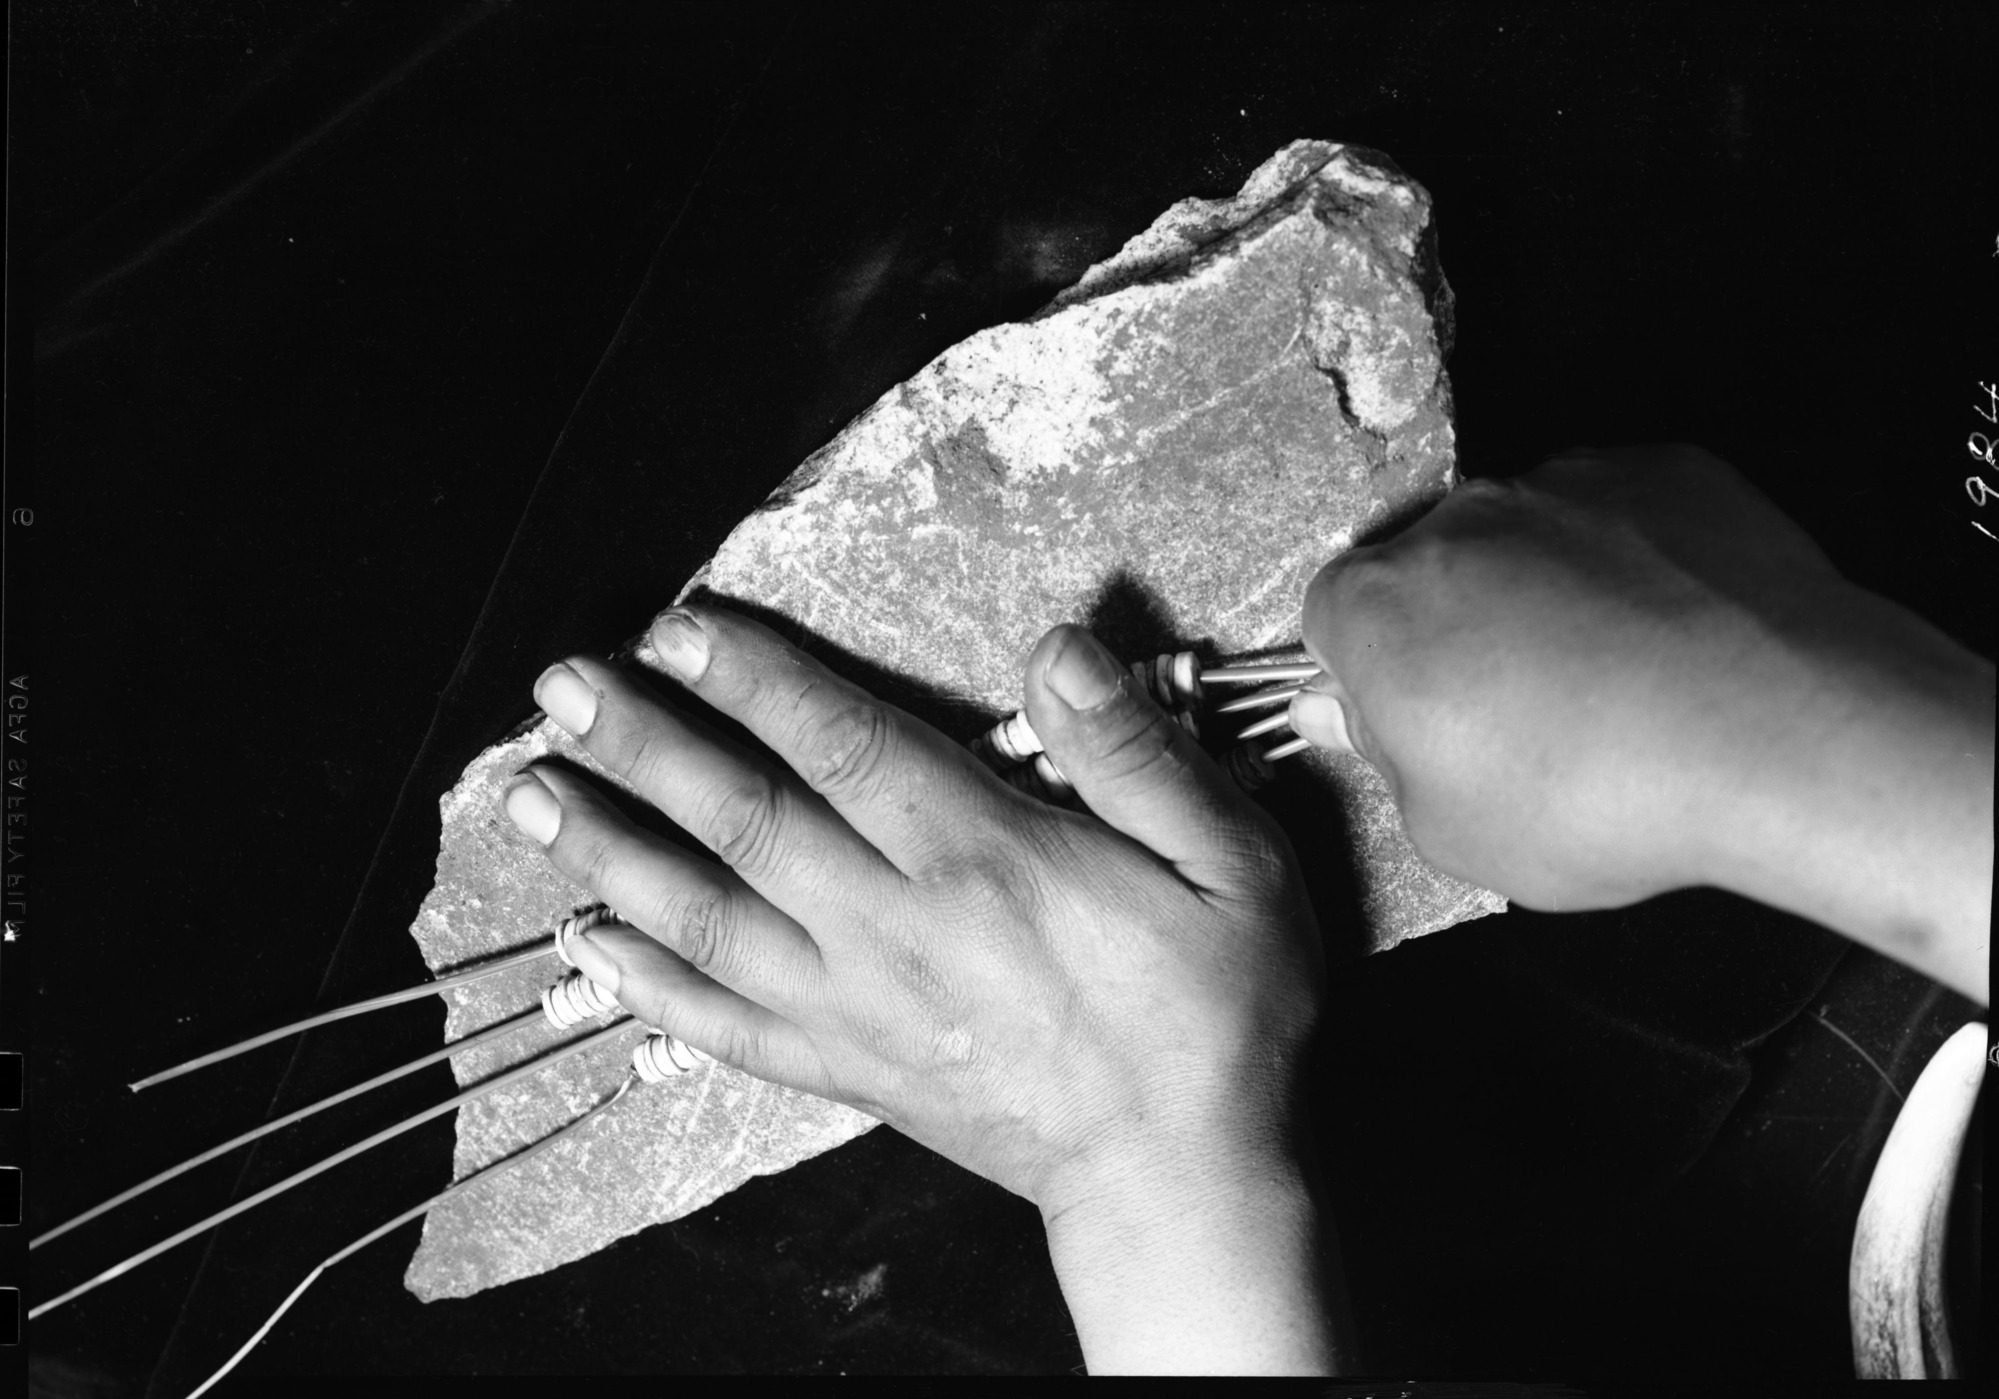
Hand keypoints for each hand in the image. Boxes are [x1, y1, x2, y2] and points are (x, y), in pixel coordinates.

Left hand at [504, 606, 1346, 1371]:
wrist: (1180, 1178)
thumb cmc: (1211, 1019)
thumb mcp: (1230, 865)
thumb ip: (1131, 752)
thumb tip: (1055, 649)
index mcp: (985, 859)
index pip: (843, 744)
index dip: (754, 678)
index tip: (680, 628)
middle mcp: (896, 927)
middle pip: (744, 819)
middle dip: (645, 744)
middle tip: (562, 689)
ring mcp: (857, 1006)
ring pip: (707, 917)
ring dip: (612, 850)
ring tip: (532, 796)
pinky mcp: (846, 1070)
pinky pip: (723, 1026)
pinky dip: (647, 985)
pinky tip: (592, 945)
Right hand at [1291, 443, 1991, 1001]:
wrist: (1780, 733)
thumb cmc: (1595, 797)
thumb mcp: (1451, 833)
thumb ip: (1381, 758)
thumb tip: (1346, 711)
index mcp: (1378, 606)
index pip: (1330, 618)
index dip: (1370, 675)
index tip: (1415, 723)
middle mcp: (1458, 519)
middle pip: (1427, 566)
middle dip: (1457, 626)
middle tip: (1519, 714)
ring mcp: (1565, 483)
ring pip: (1526, 534)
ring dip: (1545, 588)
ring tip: (1616, 680)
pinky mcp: (1664, 470)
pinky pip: (1621, 510)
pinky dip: (1635, 558)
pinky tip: (1676, 634)